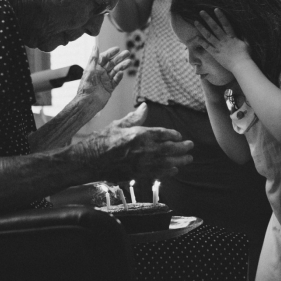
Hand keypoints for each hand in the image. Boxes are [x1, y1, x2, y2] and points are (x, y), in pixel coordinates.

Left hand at [76, 46, 130, 106]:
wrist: (88, 103)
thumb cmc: (86, 87)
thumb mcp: (89, 71)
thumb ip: (93, 59)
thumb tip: (95, 46)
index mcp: (95, 68)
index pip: (104, 58)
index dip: (110, 53)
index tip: (117, 49)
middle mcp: (100, 73)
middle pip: (112, 63)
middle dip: (119, 58)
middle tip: (127, 53)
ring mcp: (106, 80)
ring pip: (116, 71)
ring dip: (122, 66)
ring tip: (129, 62)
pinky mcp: (110, 87)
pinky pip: (116, 80)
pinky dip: (119, 76)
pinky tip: (122, 73)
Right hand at [76, 103, 193, 181]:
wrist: (90, 161)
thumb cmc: (102, 141)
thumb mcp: (119, 125)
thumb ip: (135, 118)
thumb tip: (145, 106)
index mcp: (140, 134)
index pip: (163, 134)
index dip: (174, 135)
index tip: (179, 136)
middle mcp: (144, 149)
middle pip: (169, 149)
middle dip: (182, 148)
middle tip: (191, 146)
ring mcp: (142, 163)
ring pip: (167, 162)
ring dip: (179, 161)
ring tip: (188, 159)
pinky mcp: (138, 174)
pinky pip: (158, 173)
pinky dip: (168, 172)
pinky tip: (174, 170)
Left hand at [194, 9, 250, 72]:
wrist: (241, 66)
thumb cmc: (246, 55)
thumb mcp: (246, 44)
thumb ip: (243, 37)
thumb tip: (242, 32)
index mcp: (232, 36)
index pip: (226, 24)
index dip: (221, 16)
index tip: (215, 9)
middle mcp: (224, 40)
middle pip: (214, 27)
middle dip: (208, 19)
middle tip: (201, 11)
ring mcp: (219, 46)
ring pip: (208, 35)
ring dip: (201, 28)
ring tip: (195, 22)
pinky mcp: (215, 53)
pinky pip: (207, 47)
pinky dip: (201, 42)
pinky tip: (196, 37)